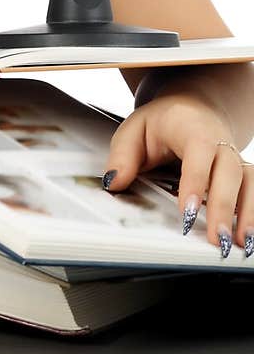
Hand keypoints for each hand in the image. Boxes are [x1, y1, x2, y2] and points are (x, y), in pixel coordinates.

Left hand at [101, 93, 253, 256]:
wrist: (192, 108)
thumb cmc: (163, 122)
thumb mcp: (134, 129)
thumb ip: (123, 155)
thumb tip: (114, 182)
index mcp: (192, 127)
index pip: (198, 152)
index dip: (195, 181)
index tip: (187, 211)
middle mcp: (220, 142)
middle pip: (229, 172)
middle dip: (224, 207)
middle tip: (216, 238)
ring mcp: (234, 157)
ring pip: (249, 182)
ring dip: (248, 214)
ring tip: (239, 244)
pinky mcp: (242, 173)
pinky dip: (253, 214)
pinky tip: (246, 237)